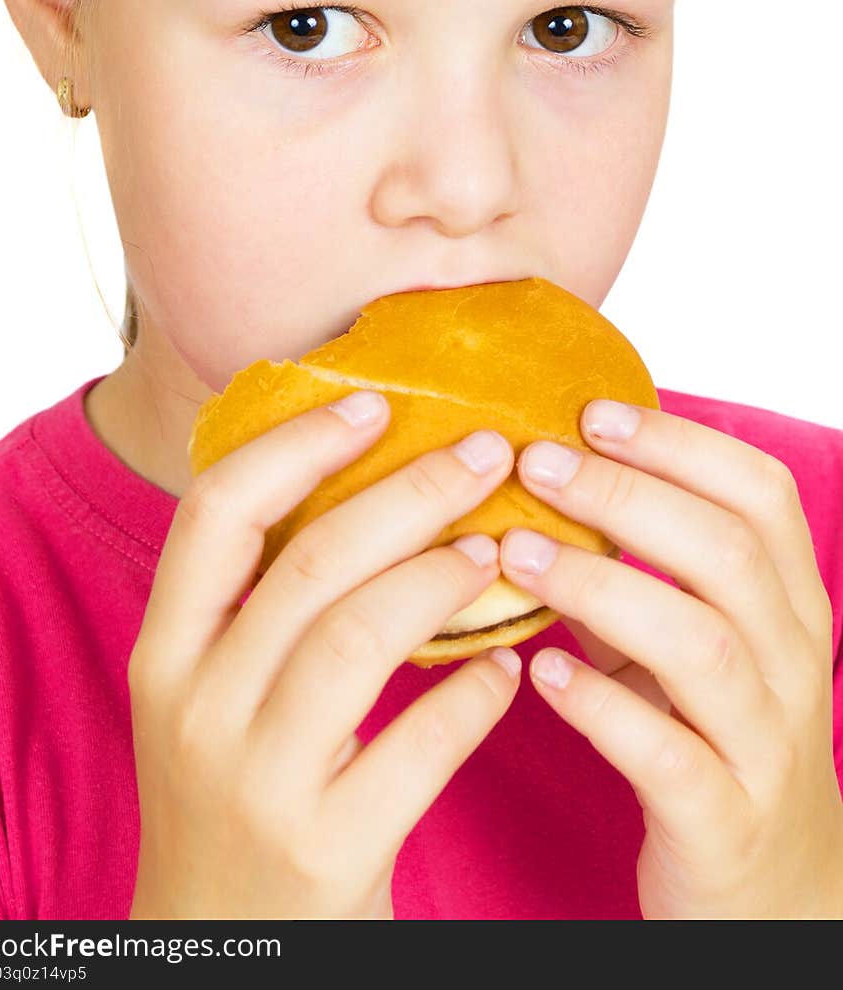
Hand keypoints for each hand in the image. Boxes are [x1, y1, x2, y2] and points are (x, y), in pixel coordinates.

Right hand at [127, 394, 520, 919]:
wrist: (221, 951)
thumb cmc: (232, 796)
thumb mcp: (211, 696)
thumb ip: (260, 607)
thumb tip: (367, 484)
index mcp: (165, 653)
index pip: (215, 510)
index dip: (297, 443)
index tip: (373, 402)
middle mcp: (197, 707)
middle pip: (310, 560)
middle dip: (410, 490)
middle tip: (485, 451)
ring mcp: (256, 780)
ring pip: (361, 637)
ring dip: (444, 577)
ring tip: (500, 549)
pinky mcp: (325, 848)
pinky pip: (419, 749)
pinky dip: (474, 696)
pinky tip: (509, 668)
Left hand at [498, 399, 842, 919]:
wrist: (774, 898)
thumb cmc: (717, 744)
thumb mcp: (695, 649)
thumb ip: (641, 579)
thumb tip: (546, 491)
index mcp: (790, 607)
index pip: (761, 495)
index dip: (678, 444)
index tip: (590, 412)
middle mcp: (792, 665)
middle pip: (727, 553)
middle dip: (626, 495)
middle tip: (533, 463)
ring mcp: (765, 745)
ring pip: (701, 646)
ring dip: (601, 586)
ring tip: (517, 554)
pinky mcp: (724, 822)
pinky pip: (669, 755)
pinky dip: (601, 706)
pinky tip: (538, 670)